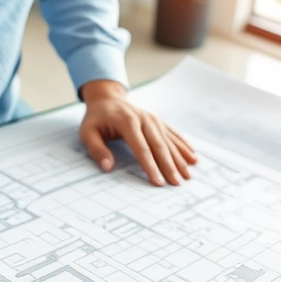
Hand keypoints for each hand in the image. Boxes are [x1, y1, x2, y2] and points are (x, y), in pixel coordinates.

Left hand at [79, 80, 196, 185]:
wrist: (107, 98)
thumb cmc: (96, 119)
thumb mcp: (87, 133)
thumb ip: (96, 149)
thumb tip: (108, 167)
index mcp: (127, 122)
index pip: (141, 148)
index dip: (150, 166)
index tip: (158, 182)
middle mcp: (144, 119)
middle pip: (159, 146)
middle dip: (169, 166)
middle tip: (177, 183)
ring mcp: (154, 119)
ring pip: (169, 141)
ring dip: (180, 159)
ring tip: (188, 175)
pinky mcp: (159, 122)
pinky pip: (173, 135)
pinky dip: (184, 146)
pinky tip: (193, 157)